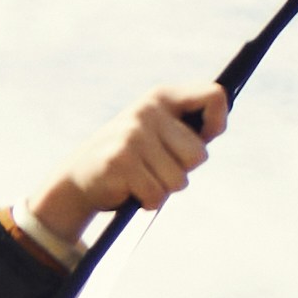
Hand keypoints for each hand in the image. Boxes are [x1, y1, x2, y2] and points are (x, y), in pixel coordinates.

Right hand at [15, 82, 227, 262]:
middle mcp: (148, 110)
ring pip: (179, 180)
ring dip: (163, 189)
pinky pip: (157, 195)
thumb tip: (219, 123)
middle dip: (182, 170)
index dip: (218, 121)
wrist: (78, 179)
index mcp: (162, 97)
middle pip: (199, 155)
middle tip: (155, 166)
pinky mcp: (121, 160)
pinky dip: (148, 201)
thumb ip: (188, 130)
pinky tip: (130, 189)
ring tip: (141, 177)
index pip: (213, 95)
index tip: (206, 137)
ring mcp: (133, 134)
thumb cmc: (132, 160)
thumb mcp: (160, 135)